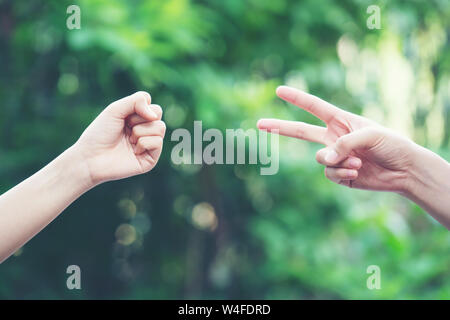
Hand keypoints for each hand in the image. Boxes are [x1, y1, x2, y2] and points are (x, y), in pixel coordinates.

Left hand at [74, 91, 165, 185]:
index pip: (151, 104)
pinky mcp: (151, 159)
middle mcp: (145, 131)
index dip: (138, 107)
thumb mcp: (116, 109)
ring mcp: (149, 145)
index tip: (123, 117)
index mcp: (137, 119)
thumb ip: (137, 101)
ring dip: (140, 131)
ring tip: (129, 141)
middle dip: (139, 119)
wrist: (91, 157)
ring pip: (160, 127)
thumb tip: (155, 115)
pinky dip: (143, 143)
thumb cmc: (100, 134)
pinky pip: (158, 142)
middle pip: (158, 114)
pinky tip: (133, 151)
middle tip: (126, 128)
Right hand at [257, 86, 416, 192]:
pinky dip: (342, 173)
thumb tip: (324, 158)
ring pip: (320, 158)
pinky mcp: (338, 174)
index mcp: (341, 121)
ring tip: (358, 163)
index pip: (314, 107)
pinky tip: (358, 172)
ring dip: (338, 161)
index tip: (279, 90)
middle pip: (300, 132)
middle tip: (259, 124)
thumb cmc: (392, 144)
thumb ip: (344, 144)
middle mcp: (333, 137)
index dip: (296, 98)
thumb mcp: (370, 135)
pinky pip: (329, 173)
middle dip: (279, 127)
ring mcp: (334, 157)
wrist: (404, 170)